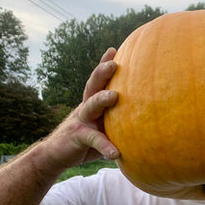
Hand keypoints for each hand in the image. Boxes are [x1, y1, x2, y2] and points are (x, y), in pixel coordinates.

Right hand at [42, 48, 119, 171]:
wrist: (56, 155)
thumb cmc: (86, 141)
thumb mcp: (103, 128)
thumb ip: (118, 123)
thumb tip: (149, 121)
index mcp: (93, 103)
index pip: (100, 81)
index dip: (105, 64)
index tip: (114, 49)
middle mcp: (86, 107)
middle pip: (93, 86)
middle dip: (102, 73)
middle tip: (113, 63)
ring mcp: (80, 121)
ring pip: (90, 106)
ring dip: (101, 99)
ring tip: (114, 95)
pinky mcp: (78, 137)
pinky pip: (93, 140)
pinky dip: (105, 146)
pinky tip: (115, 153)